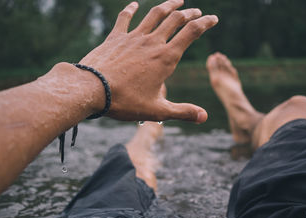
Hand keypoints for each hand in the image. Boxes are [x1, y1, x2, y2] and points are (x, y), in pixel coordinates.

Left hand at [79, 0, 217, 122]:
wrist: (92, 89)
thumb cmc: (125, 102)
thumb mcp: (157, 111)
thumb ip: (183, 112)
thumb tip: (204, 117)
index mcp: (166, 58)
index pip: (191, 33)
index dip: (205, 23)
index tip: (213, 18)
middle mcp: (152, 42)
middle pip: (175, 19)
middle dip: (189, 13)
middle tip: (197, 11)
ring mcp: (133, 37)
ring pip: (154, 14)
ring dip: (168, 5)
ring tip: (177, 0)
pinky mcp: (115, 37)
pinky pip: (125, 18)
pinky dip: (131, 9)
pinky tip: (134, 4)